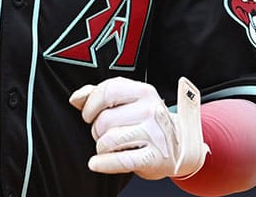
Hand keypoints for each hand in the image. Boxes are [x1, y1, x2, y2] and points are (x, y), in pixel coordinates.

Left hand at [69, 76, 208, 180]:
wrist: (180, 146)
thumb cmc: (147, 121)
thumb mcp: (128, 101)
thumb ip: (99, 94)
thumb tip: (76, 99)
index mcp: (144, 91)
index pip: (107, 91)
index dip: (91, 105)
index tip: (89, 114)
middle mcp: (151, 110)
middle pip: (104, 119)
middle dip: (97, 130)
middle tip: (105, 134)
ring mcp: (154, 134)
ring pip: (108, 140)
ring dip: (102, 147)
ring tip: (110, 146)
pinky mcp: (154, 158)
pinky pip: (120, 161)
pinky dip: (104, 163)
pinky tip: (96, 163)